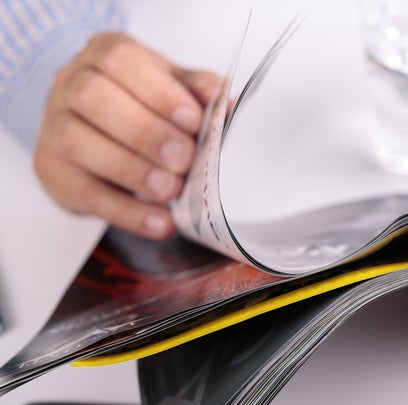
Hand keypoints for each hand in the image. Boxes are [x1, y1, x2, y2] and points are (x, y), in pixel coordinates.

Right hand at [33, 33, 220, 238]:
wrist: (98, 128)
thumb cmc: (143, 102)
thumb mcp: (175, 87)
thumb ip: (200, 92)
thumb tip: (227, 106)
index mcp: (105, 54)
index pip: (121, 61)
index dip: (158, 93)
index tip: (192, 121)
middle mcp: (70, 83)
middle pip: (94, 99)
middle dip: (145, 132)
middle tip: (183, 159)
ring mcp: (53, 126)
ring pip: (78, 143)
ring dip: (131, 170)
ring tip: (171, 189)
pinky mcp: (53, 171)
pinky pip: (84, 193)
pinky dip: (126, 212)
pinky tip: (159, 222)